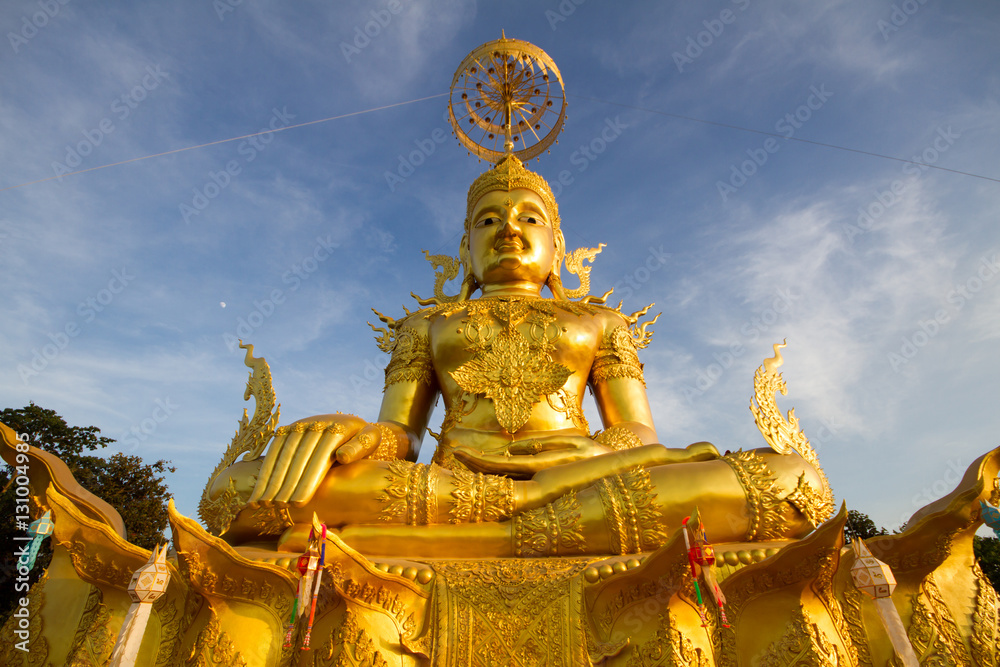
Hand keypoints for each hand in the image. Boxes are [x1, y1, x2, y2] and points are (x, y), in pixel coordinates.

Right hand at [247, 414, 404, 506]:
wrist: (354, 424)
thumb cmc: (365, 439)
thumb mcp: (371, 439)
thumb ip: (360, 446)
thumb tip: (342, 456)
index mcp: (339, 426)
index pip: (321, 456)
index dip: (308, 479)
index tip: (299, 502)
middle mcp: (317, 423)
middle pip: (299, 455)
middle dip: (287, 482)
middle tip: (278, 506)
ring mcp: (301, 424)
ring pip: (284, 453)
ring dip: (272, 477)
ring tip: (264, 501)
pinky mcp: (290, 428)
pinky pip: (275, 449)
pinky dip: (266, 469)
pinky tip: (260, 488)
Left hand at [453, 435, 610, 476]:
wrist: (617, 469)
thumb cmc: (593, 451)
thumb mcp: (572, 440)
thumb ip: (542, 445)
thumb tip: (512, 452)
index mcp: (545, 468)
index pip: (503, 466)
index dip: (480, 460)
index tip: (460, 452)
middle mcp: (539, 480)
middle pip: (499, 474)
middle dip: (476, 464)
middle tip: (454, 453)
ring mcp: (541, 483)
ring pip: (505, 478)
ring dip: (484, 469)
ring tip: (463, 459)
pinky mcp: (544, 483)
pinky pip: (516, 478)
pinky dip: (499, 471)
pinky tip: (487, 466)